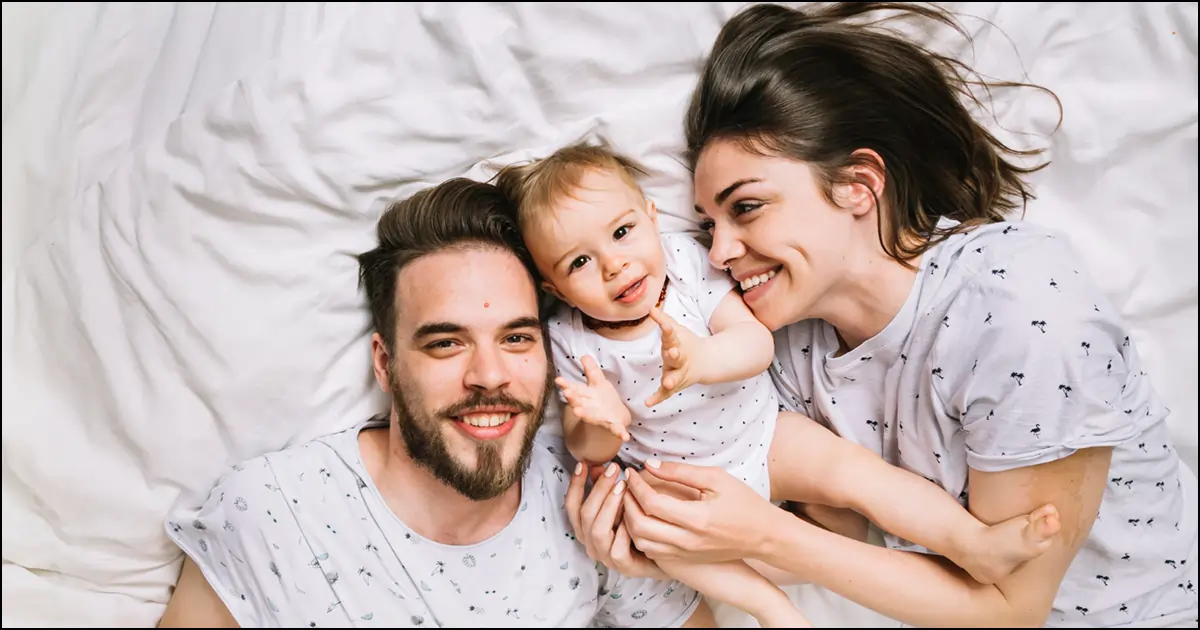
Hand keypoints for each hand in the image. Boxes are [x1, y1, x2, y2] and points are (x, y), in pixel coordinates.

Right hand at [556, 355, 631, 441]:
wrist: (614, 416)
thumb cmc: (602, 397)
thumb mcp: (598, 382)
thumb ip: (591, 370)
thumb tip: (584, 355)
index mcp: (585, 395)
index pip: (574, 388)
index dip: (566, 384)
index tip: (558, 380)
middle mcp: (588, 407)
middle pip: (578, 402)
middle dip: (572, 398)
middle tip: (566, 393)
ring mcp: (599, 417)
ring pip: (589, 416)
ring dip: (583, 414)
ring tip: (578, 412)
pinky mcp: (612, 426)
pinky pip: (616, 430)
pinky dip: (620, 433)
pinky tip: (625, 436)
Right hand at [564, 461, 669, 580]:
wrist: (666, 553)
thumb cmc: (641, 525)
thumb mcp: (622, 503)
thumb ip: (608, 488)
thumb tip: (598, 465)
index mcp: (587, 528)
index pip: (572, 505)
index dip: (575, 484)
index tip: (583, 464)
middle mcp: (591, 542)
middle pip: (585, 514)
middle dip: (598, 489)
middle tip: (613, 469)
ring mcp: (605, 556)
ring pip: (598, 530)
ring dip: (609, 505)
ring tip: (623, 486)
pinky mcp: (622, 567)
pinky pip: (617, 548)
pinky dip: (623, 530)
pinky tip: (634, 514)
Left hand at [621, 459, 775, 563]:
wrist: (764, 536)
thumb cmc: (743, 502)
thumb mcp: (716, 478)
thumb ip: (680, 471)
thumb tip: (650, 464)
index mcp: (697, 519)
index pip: (652, 504)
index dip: (636, 486)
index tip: (631, 473)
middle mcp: (688, 541)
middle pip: (640, 526)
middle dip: (626, 504)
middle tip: (625, 487)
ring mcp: (685, 554)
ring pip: (642, 543)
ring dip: (629, 522)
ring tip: (630, 501)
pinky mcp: (685, 561)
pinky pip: (651, 551)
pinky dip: (640, 535)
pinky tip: (642, 518)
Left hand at [645, 307, 705, 406]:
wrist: (706, 361)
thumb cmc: (686, 344)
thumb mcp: (676, 331)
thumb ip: (663, 320)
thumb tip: (651, 307)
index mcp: (678, 343)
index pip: (671, 334)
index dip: (667, 328)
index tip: (664, 324)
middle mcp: (680, 359)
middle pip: (678, 358)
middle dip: (675, 355)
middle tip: (673, 353)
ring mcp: (679, 373)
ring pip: (676, 378)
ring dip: (671, 380)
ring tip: (667, 384)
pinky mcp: (675, 385)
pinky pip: (666, 394)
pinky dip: (658, 398)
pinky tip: (648, 403)